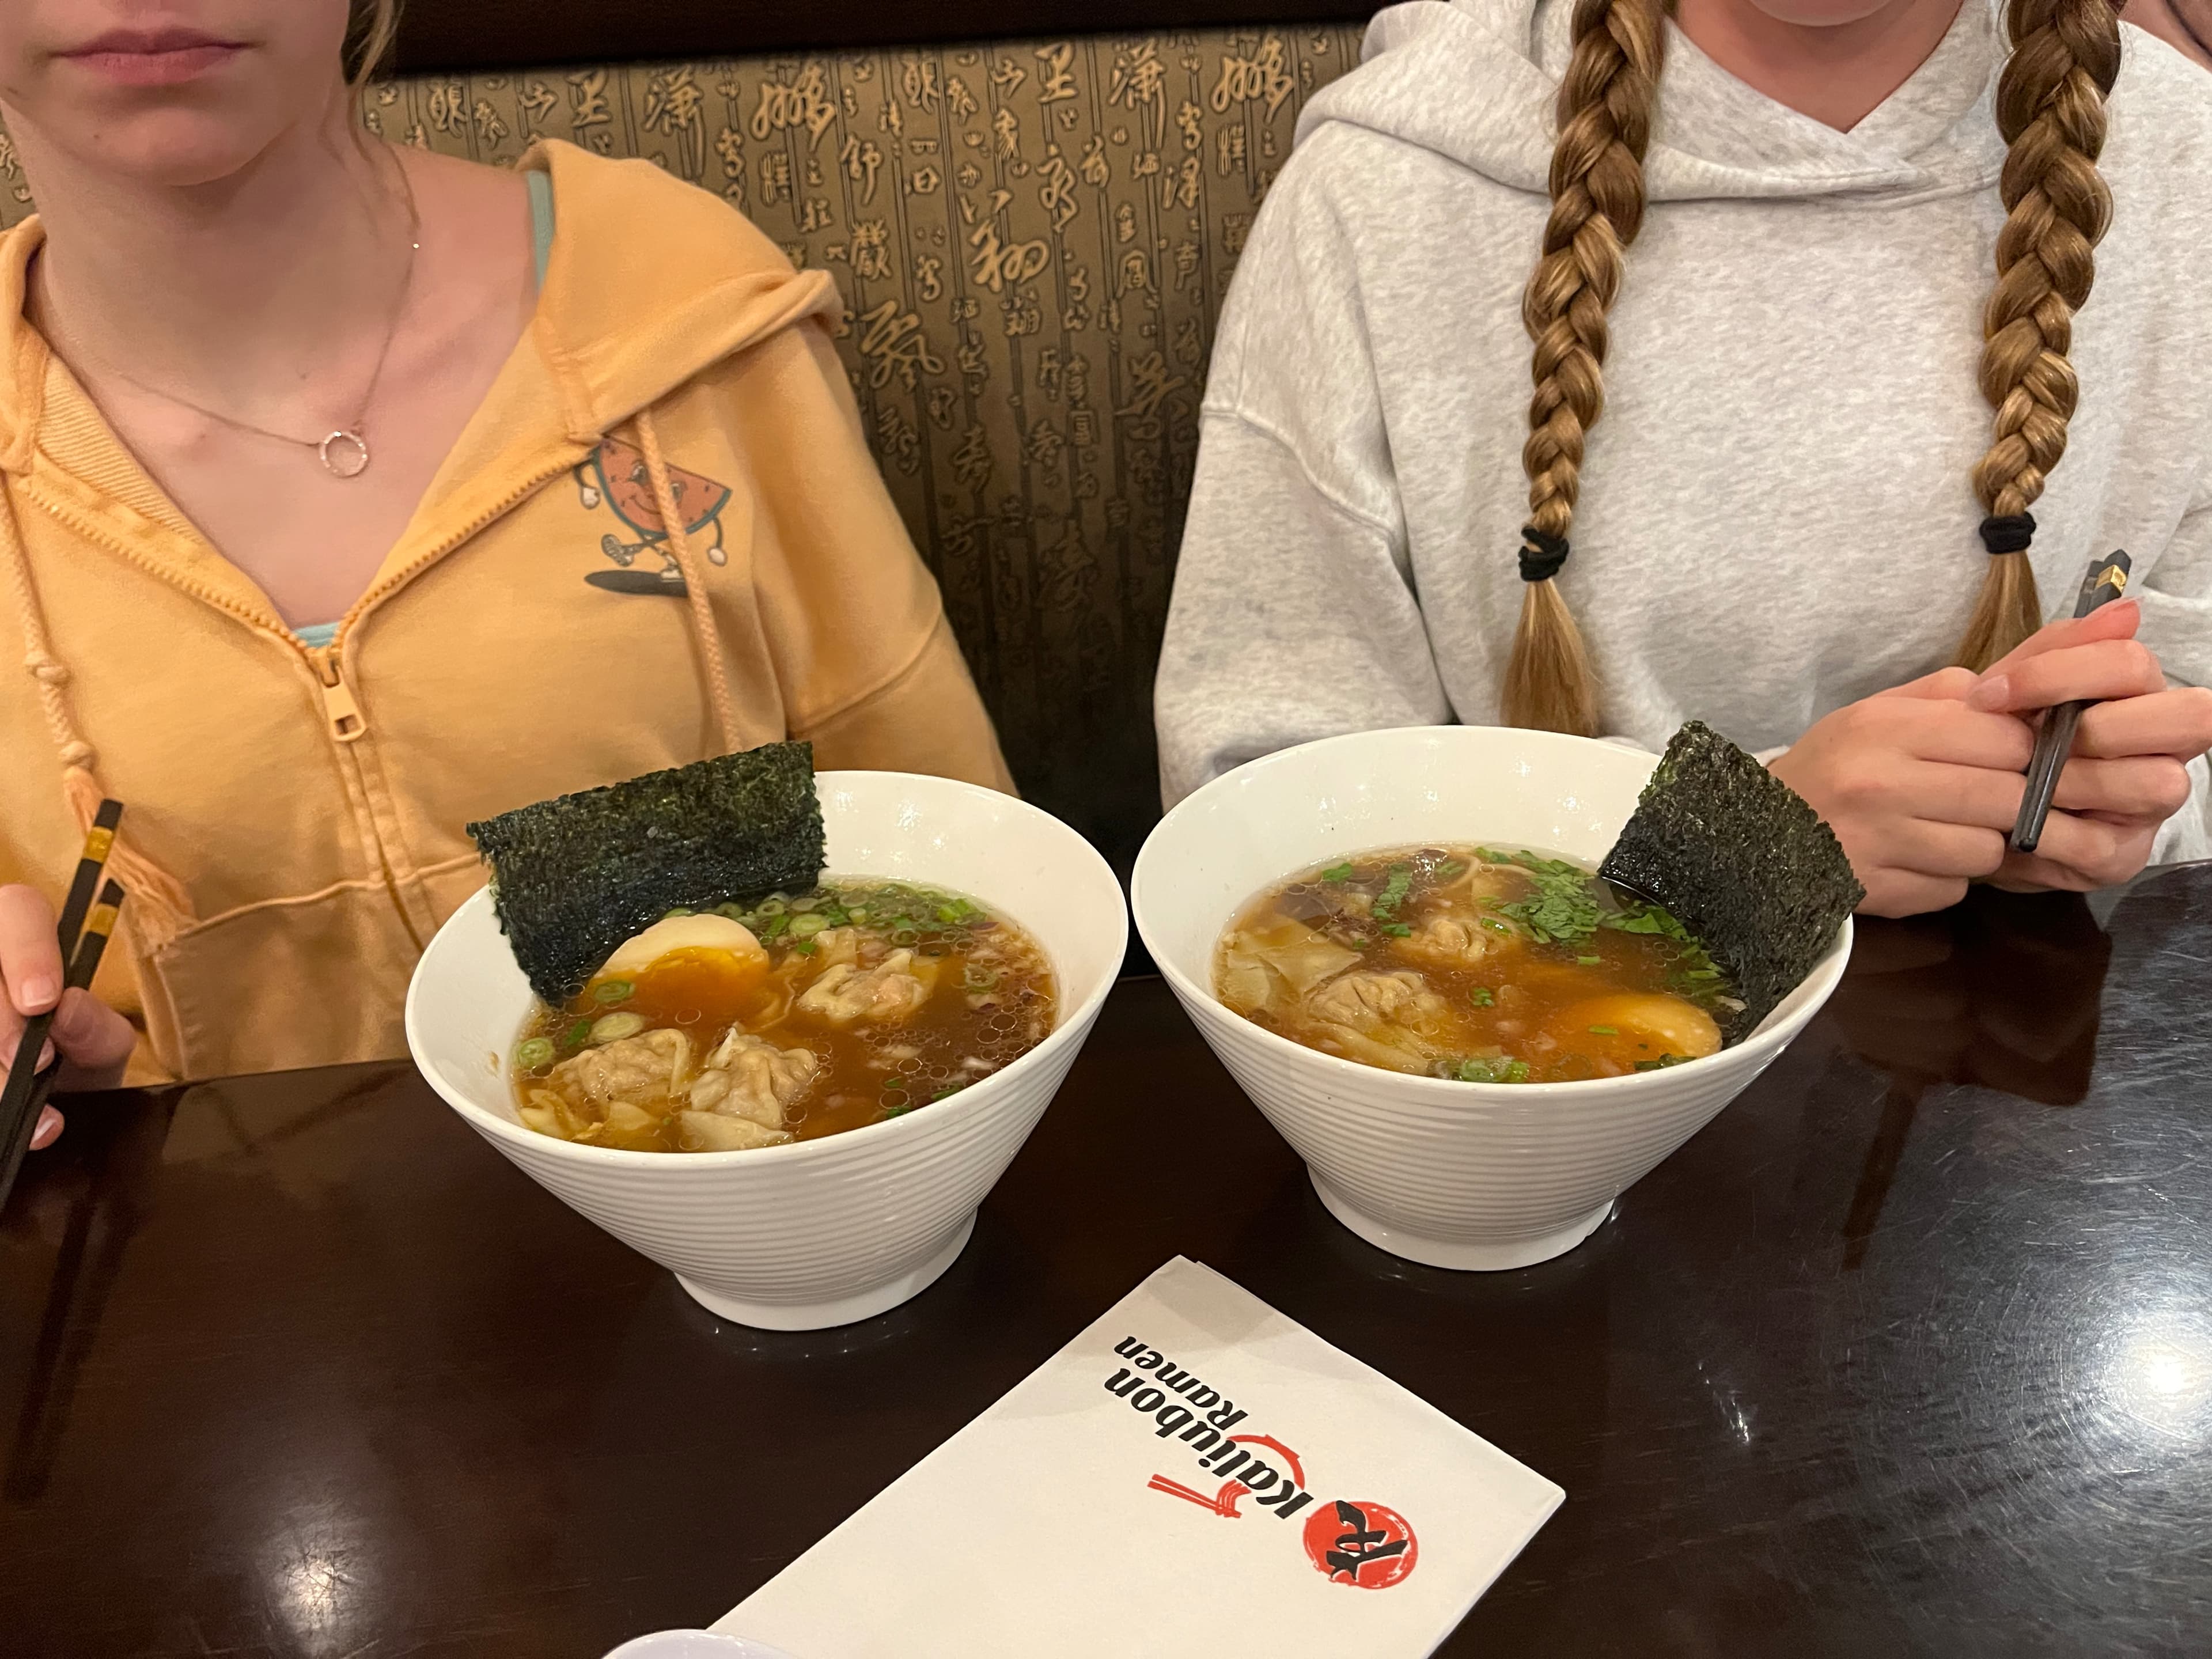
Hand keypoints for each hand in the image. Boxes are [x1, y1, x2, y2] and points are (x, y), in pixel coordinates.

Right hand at [1, 884, 134, 1149]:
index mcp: (28, 934)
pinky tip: (8, 1121)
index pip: (20, 909)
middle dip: (3, 1023)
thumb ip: (98, 1028)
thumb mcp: (102, 1048)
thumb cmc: (76, 1057)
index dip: (29, 952)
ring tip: (23, 1107)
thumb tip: (68, 1007)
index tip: (45, 1002)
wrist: (53, 1106)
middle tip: (34, 1064)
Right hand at [1769, 669, 2035, 917]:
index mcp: (1883, 728)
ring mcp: (1878, 843)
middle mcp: (1879, 784)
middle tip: (1988, 798)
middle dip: (2012, 800)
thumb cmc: (1832, 765)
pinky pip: (1953, 890)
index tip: (2003, 756)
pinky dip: (1946, 878)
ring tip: (1948, 831)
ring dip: (1980, 844)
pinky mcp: (1878, 892)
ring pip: (1986, 852)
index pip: (2004, 739)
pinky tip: (1917, 860)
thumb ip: (1946, 695)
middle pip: (2007, 797)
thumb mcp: (1875, 710)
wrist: (1754, 830)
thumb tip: (2020, 702)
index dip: (2019, 749)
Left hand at [1962, 600, 2211, 892]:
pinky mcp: (2122, 855)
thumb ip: (2058, 648)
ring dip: (2076, 781)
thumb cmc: (1997, 740)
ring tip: (2020, 781)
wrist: (1952, 809)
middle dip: (2101, 726)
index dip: (2064, 673)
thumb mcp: (2013, 688)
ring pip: (2159, 783)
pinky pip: (2103, 843)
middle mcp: (2163, 747)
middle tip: (2032, 740)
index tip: (1992, 693)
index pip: (2135, 663)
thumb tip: (2126, 609)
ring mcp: (2150, 805)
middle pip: (2189, 717)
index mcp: (2139, 696)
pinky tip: (2009, 822)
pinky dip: (2047, 831)